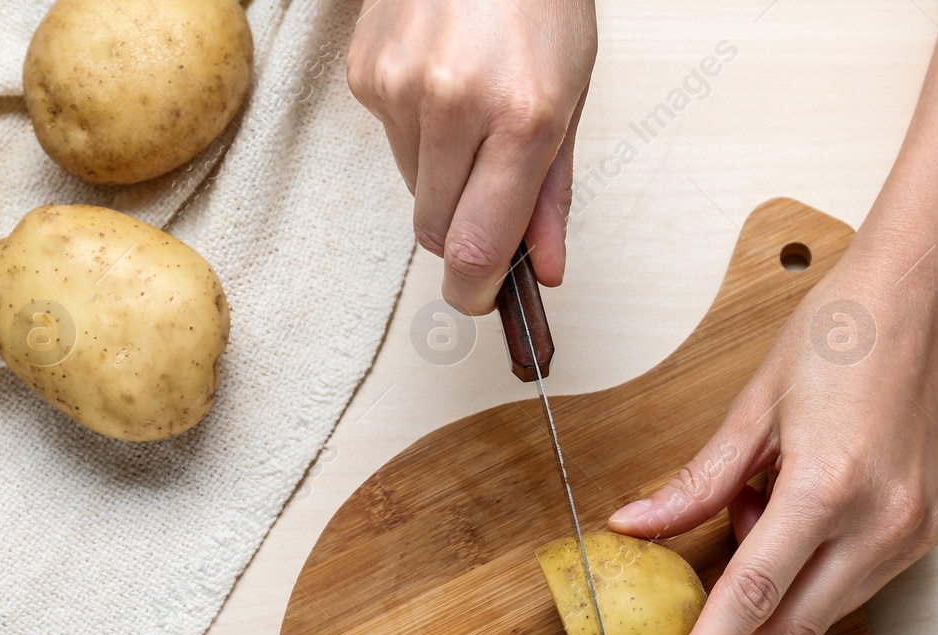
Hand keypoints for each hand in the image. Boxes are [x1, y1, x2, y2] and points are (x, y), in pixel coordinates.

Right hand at [346, 0, 596, 311]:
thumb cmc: (539, 4)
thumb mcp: (572, 99)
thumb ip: (554, 194)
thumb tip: (543, 269)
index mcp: (521, 116)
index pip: (477, 246)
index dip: (476, 291)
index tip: (481, 301)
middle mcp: (453, 104)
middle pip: (437, 230)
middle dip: (464, 232)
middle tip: (491, 198)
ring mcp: (399, 88)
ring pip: (415, 189)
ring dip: (444, 177)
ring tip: (473, 116)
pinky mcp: (365, 75)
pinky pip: (391, 143)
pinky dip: (418, 133)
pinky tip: (442, 86)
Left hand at [608, 254, 937, 634]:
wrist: (925, 297)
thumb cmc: (844, 332)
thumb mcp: (755, 405)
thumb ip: (697, 482)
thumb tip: (637, 525)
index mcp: (829, 484)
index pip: (754, 595)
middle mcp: (881, 520)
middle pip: (794, 630)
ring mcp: (911, 531)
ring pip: (824, 614)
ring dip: (769, 610)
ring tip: (741, 528)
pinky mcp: (925, 531)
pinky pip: (852, 584)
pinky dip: (806, 578)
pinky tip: (781, 524)